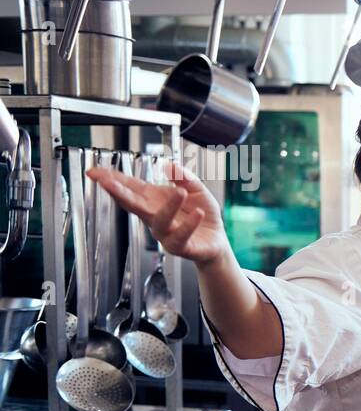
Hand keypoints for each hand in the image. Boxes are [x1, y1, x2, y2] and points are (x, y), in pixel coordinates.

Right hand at [88, 160, 229, 266]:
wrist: (216, 240)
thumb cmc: (201, 215)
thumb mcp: (196, 190)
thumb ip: (184, 177)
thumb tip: (169, 164)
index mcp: (154, 200)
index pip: (130, 188)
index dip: (112, 180)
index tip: (96, 172)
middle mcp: (155, 216)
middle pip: (134, 204)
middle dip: (118, 193)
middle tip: (105, 181)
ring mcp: (166, 232)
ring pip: (160, 221)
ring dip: (169, 206)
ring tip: (180, 192)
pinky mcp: (181, 246)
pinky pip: (181, 236)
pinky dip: (188, 225)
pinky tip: (197, 214)